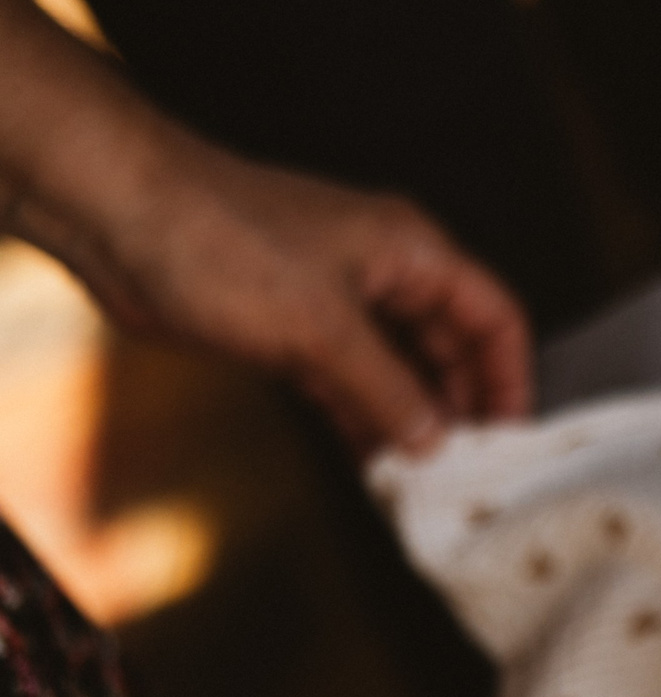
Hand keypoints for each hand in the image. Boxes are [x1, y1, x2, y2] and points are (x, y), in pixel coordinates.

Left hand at [90, 137, 535, 454]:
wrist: (114, 215)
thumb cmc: (218, 237)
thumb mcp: (320, 327)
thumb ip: (387, 389)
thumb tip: (434, 441)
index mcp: (410, 252)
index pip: (493, 317)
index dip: (510, 378)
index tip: (510, 438)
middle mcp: (383, 276)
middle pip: (451, 350)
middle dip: (461, 409)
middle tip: (468, 472)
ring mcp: (335, 303)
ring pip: (399, 372)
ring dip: (410, 424)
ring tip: (422, 481)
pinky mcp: (290, 329)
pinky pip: (348, 384)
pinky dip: (362, 422)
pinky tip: (371, 464)